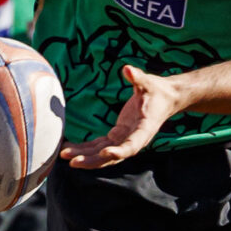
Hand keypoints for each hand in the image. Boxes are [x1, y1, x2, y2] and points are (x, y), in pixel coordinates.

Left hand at [61, 65, 188, 169]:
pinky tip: (69, 147)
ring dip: (84, 156)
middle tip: (72, 161)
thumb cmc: (158, 91)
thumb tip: (128, 69)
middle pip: (112, 155)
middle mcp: (134, 139)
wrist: (165, 99)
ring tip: (64, 155)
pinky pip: (99, 145)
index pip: (132, 145)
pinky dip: (85, 148)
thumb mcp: (149, 83)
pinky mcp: (117, 136)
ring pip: (103, 153)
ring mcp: (124, 139)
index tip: (106, 152)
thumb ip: (138, 78)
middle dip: (92, 160)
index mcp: (144, 129)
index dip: (119, 151)